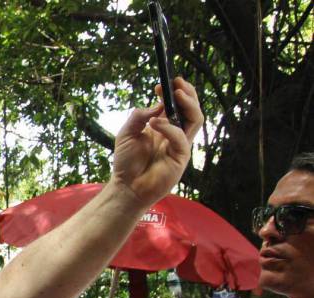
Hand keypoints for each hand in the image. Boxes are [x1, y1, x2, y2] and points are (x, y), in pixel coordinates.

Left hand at [110, 78, 202, 208]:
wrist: (126, 187)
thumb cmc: (126, 162)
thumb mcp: (127, 134)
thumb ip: (139, 117)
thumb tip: (157, 105)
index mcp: (164, 127)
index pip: (176, 106)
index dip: (172, 93)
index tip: (162, 84)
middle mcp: (175, 134)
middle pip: (192, 109)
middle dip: (187, 93)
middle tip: (177, 83)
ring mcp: (180, 145)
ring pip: (196, 119)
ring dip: (188, 104)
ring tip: (175, 93)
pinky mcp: (182, 157)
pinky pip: (181, 137)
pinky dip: (169, 127)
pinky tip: (155, 123)